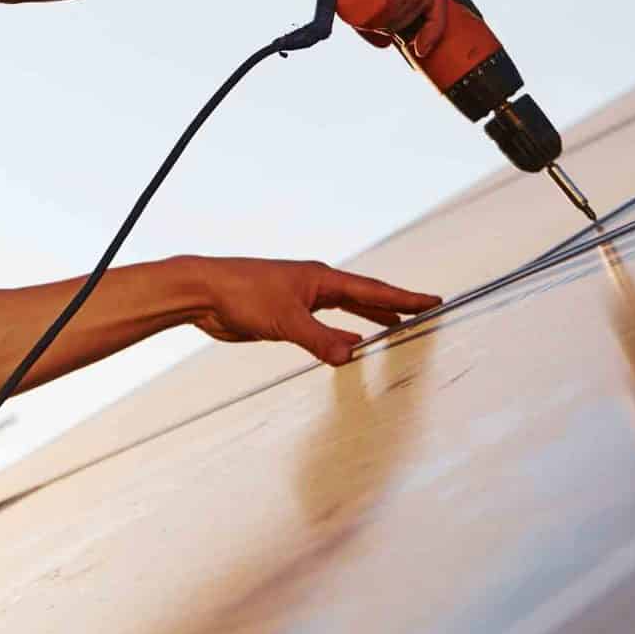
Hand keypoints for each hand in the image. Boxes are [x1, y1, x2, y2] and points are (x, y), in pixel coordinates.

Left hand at [186, 256, 442, 366]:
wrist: (202, 292)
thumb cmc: (240, 293)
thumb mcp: (286, 320)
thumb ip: (319, 339)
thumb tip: (353, 354)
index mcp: (320, 279)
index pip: (372, 289)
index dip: (404, 297)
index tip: (432, 300)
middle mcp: (314, 287)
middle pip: (363, 296)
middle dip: (393, 305)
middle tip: (421, 311)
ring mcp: (299, 300)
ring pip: (344, 309)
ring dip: (368, 316)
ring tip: (394, 325)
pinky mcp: (284, 316)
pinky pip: (323, 325)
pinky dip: (340, 332)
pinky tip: (348, 343)